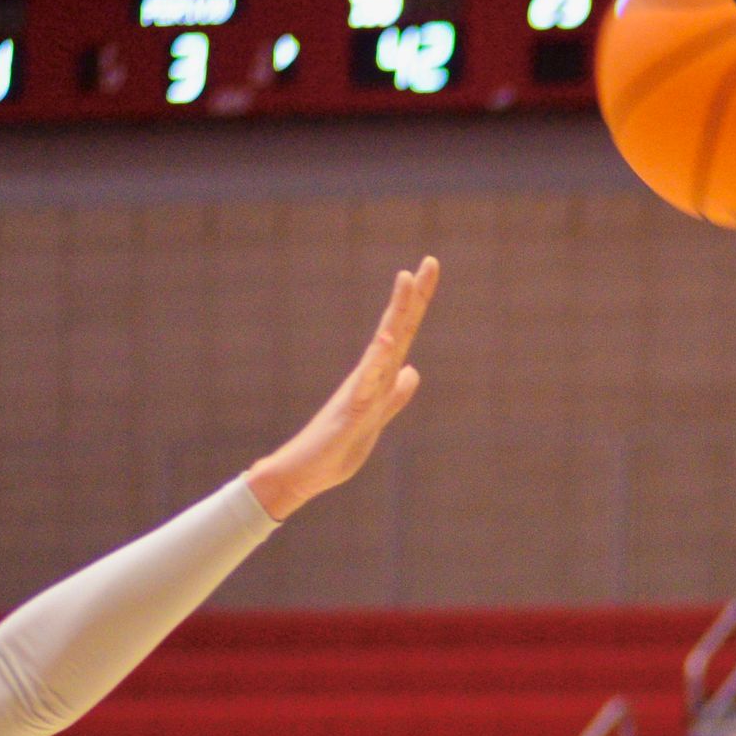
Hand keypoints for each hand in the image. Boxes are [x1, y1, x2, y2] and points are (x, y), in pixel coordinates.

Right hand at [245, 257, 436, 519]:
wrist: (306, 473)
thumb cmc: (338, 447)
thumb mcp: (379, 416)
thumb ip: (395, 394)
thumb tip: (413, 371)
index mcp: (379, 376)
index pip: (404, 332)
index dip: (417, 303)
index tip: (429, 268)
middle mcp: (369, 375)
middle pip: (396, 329)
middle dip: (412, 297)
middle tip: (428, 262)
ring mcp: (359, 390)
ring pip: (382, 345)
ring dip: (395, 313)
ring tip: (406, 281)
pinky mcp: (351, 410)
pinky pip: (367, 383)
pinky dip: (378, 361)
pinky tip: (389, 341)